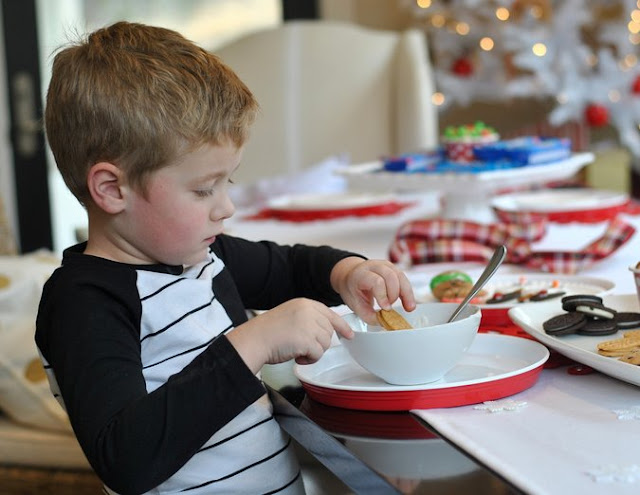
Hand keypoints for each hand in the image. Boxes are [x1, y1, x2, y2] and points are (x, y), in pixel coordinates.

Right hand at [226, 298, 353, 372]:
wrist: (254, 340)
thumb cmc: (267, 332)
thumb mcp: (291, 316)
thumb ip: (308, 319)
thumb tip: (325, 331)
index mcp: (304, 304)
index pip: (330, 314)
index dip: (341, 325)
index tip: (349, 334)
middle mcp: (309, 311)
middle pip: (329, 332)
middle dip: (318, 343)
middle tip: (301, 345)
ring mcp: (308, 324)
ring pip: (325, 344)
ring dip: (312, 351)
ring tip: (296, 349)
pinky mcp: (307, 339)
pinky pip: (318, 354)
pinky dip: (308, 360)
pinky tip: (296, 356)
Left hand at [331, 257, 415, 325]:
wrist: (350, 276)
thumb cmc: (352, 290)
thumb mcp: (355, 305)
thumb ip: (369, 315)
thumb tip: (386, 322)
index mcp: (360, 274)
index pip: (376, 281)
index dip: (383, 296)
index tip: (386, 309)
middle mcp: (373, 266)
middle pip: (391, 276)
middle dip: (394, 295)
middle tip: (391, 308)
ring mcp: (385, 265)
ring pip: (400, 276)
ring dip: (406, 293)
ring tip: (408, 308)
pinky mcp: (393, 269)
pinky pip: (404, 278)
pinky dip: (407, 291)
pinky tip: (408, 302)